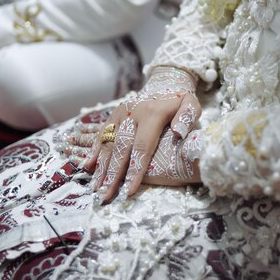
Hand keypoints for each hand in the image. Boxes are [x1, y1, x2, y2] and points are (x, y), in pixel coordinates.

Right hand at [84, 67, 201, 203]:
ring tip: (96, 188)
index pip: (142, 147)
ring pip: (107, 143)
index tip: (129, 191)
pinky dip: (93, 151)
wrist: (165, 83)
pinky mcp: (113, 114)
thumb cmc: (180, 102)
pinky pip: (101, 134)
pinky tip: (87, 166)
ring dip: (101, 167)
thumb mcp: (192, 105)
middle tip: (105, 196)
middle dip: (113, 175)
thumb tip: (177, 133)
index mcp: (152, 114)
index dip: (135, 171)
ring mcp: (120, 114)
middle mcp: (132, 113)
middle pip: (120, 149)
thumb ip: (188, 117)